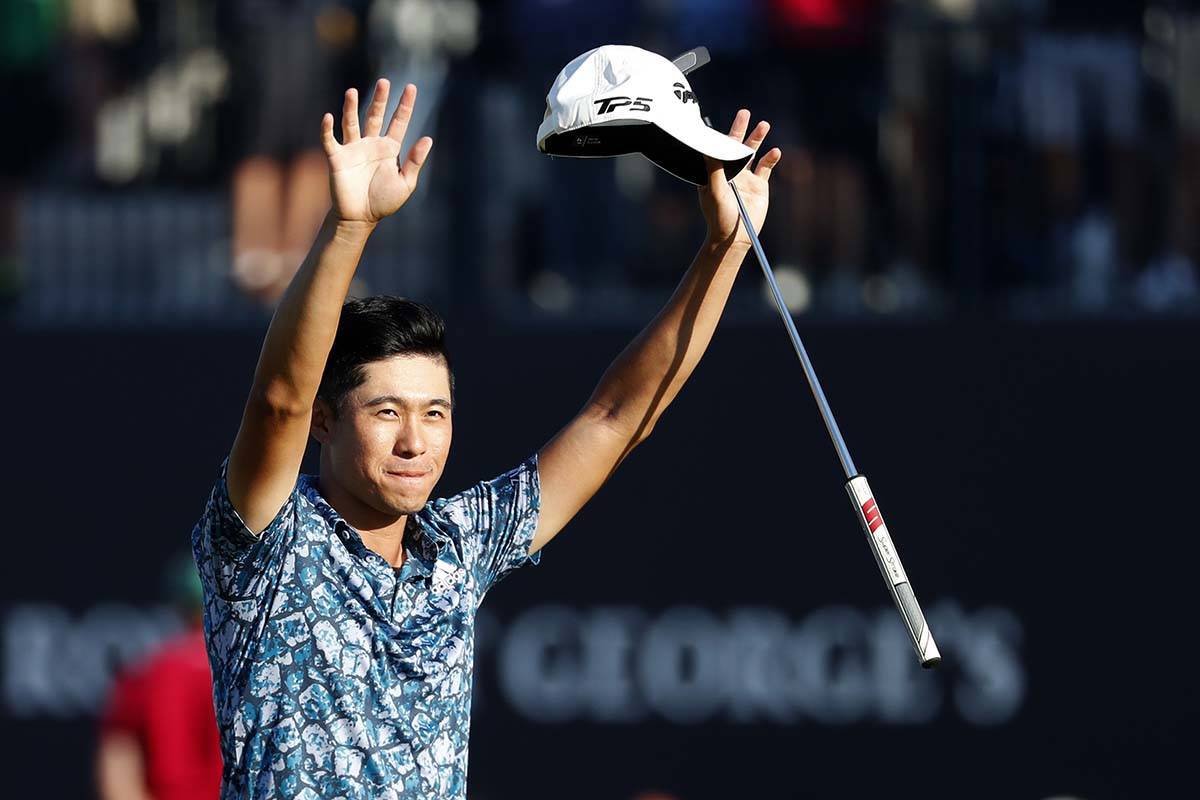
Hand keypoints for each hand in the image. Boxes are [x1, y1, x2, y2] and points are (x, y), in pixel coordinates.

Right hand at [321, 79, 433, 224]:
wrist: (360, 218)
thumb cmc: (383, 201)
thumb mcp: (405, 183)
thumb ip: (415, 161)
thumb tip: (428, 138)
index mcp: (389, 148)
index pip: (398, 122)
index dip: (405, 105)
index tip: (411, 87)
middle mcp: (371, 144)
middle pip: (375, 116)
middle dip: (380, 99)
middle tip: (384, 82)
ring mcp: (353, 149)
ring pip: (351, 122)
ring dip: (351, 107)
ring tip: (352, 91)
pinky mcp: (337, 158)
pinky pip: (330, 140)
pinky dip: (327, 129)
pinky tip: (329, 117)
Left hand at [697, 110, 781, 248]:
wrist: (736, 236)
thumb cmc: (719, 216)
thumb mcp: (714, 192)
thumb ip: (713, 170)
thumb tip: (709, 149)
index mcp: (715, 172)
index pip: (719, 148)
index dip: (722, 134)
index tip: (724, 122)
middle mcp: (730, 172)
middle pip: (735, 146)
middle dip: (740, 129)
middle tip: (744, 112)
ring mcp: (745, 177)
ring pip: (752, 153)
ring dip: (757, 139)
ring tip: (764, 124)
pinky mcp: (759, 185)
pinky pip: (765, 168)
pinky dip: (771, 159)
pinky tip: (775, 151)